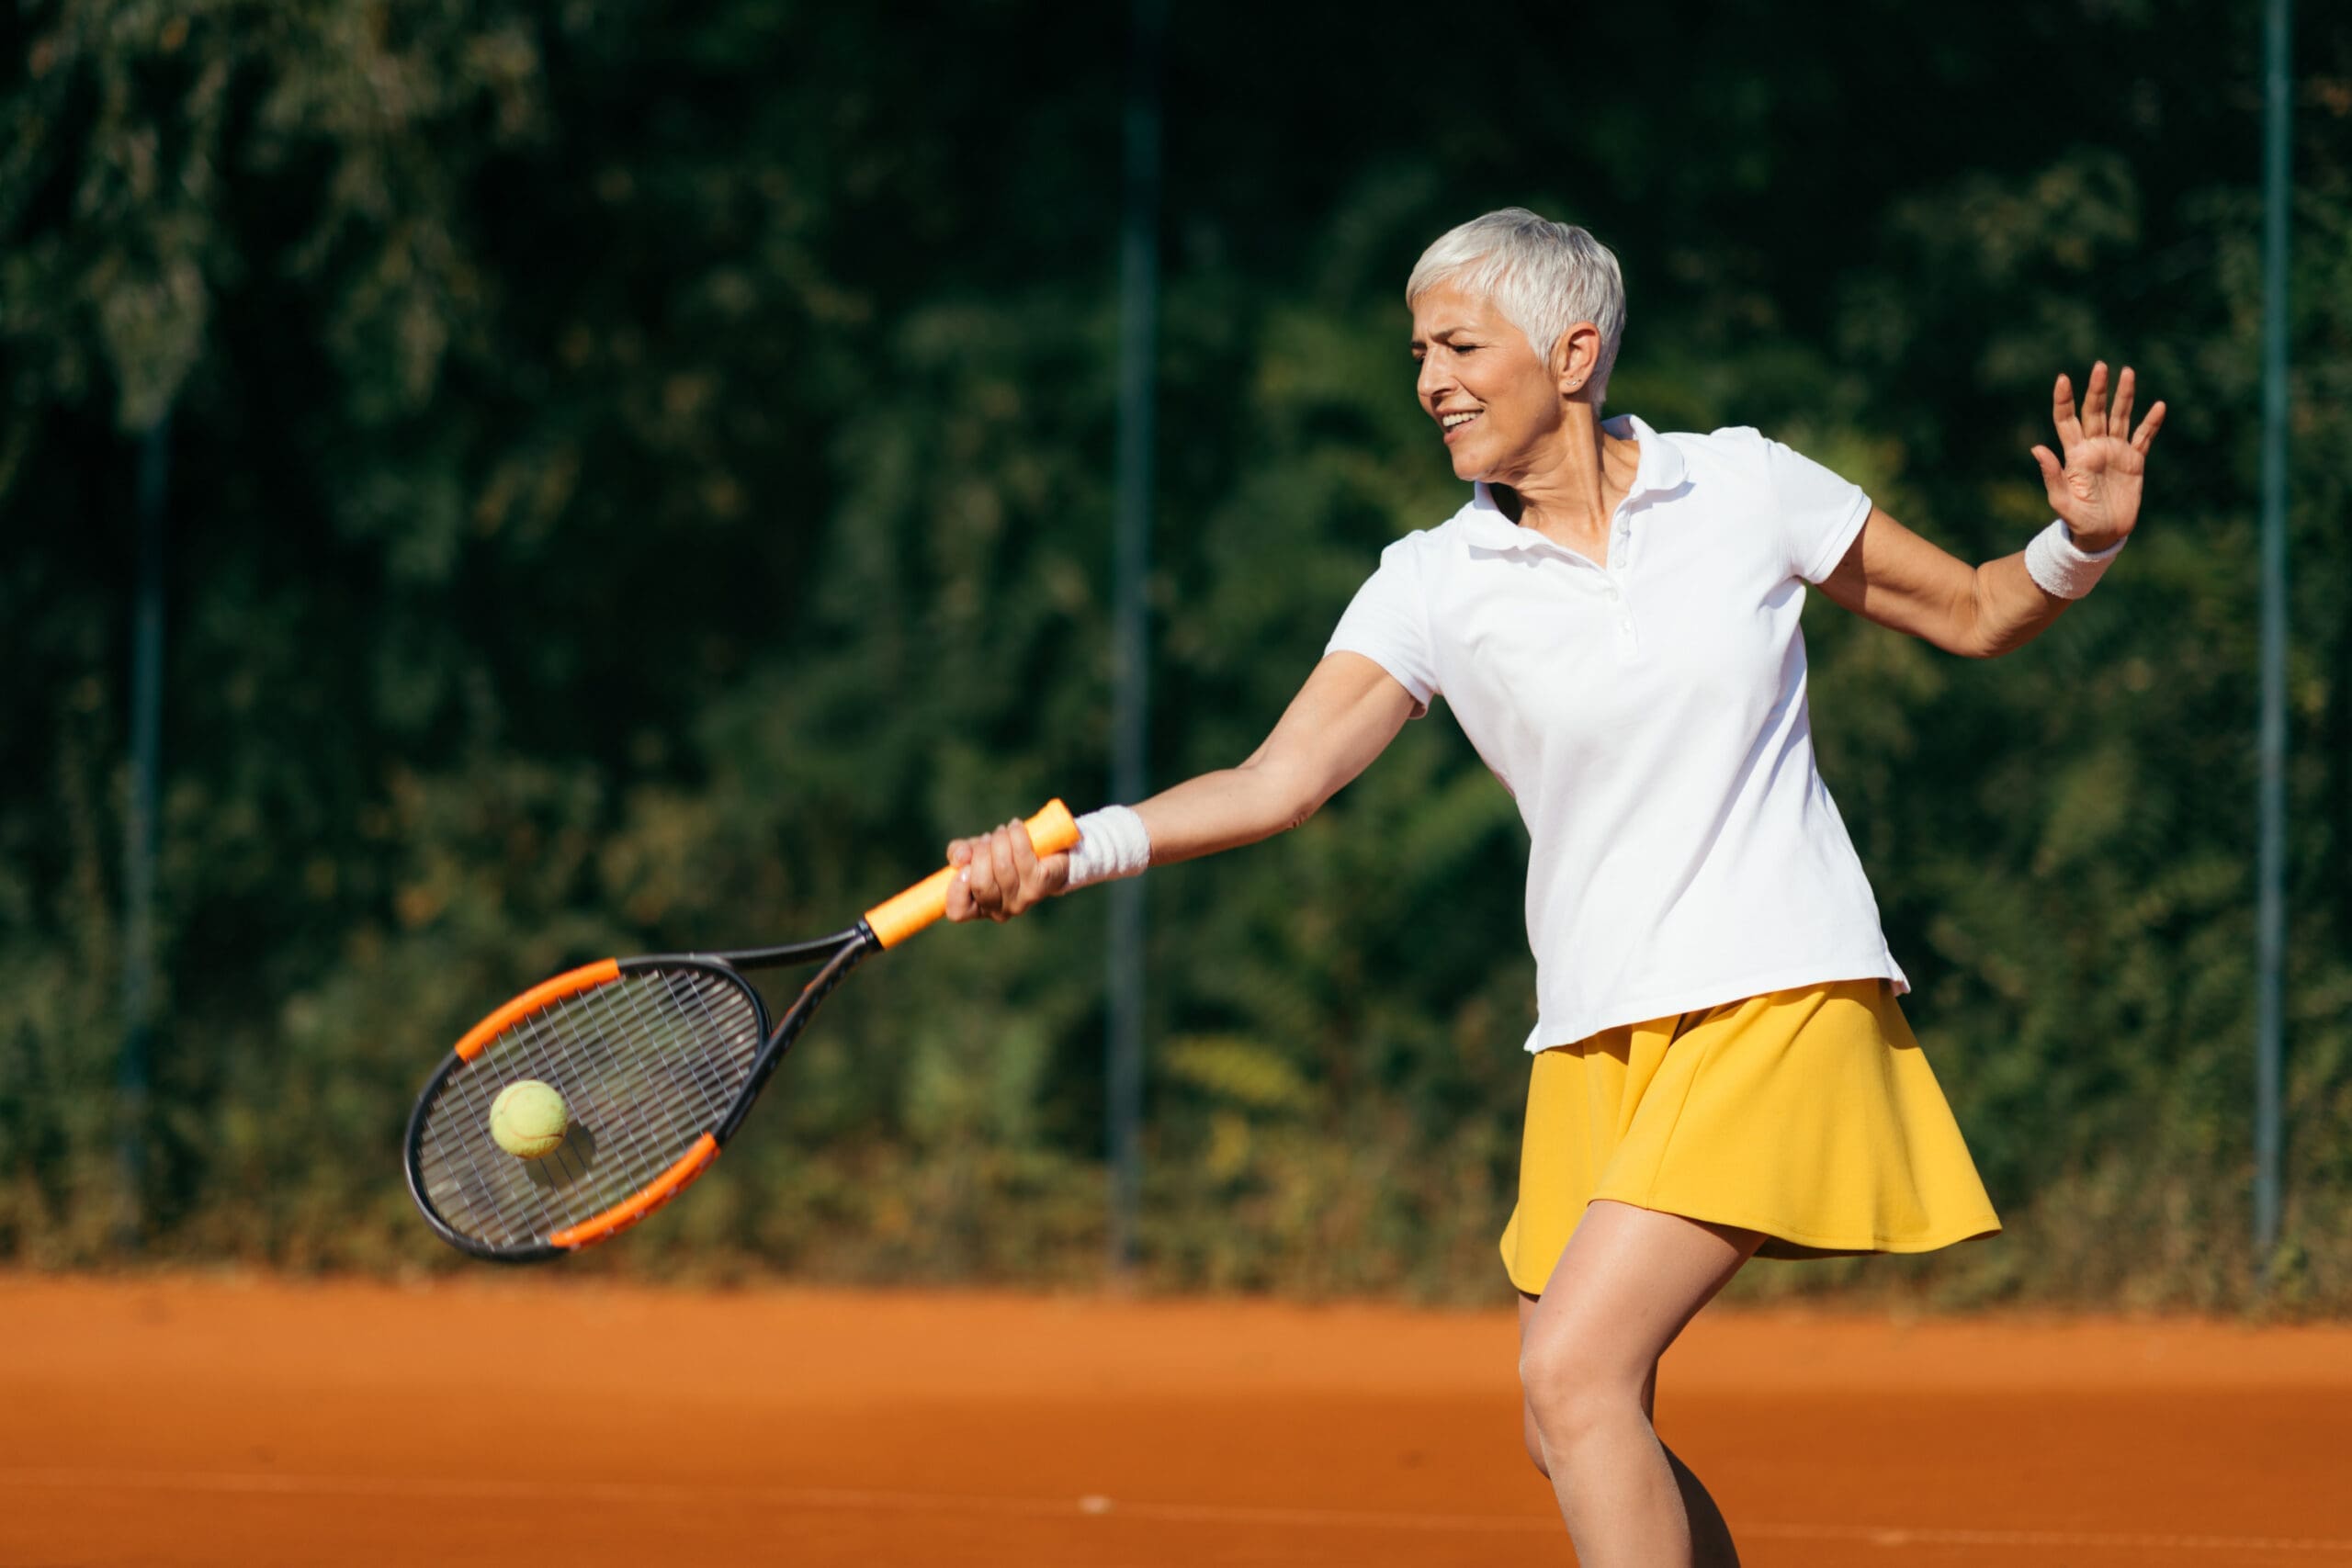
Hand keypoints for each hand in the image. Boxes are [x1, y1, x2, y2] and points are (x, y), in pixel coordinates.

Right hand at [943, 819, 1069, 922]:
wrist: (1048, 854)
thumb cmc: (1003, 856)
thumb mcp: (974, 852)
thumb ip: (958, 853)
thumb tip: (961, 857)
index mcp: (979, 908)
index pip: (958, 911)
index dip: (957, 888)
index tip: (964, 866)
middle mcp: (1000, 911)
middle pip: (982, 884)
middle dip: (981, 853)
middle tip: (987, 839)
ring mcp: (1022, 901)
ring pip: (1002, 867)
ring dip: (999, 840)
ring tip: (1002, 831)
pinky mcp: (1040, 885)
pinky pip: (1023, 856)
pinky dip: (1016, 836)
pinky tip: (1016, 827)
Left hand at [2030, 362, 2165, 552]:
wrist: (2102, 535)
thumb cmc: (2078, 521)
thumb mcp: (2062, 501)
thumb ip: (2052, 475)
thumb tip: (2036, 448)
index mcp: (2075, 454)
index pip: (2067, 420)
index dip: (2064, 400)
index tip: (2063, 379)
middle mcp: (2094, 447)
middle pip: (2096, 412)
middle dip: (2098, 390)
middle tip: (2101, 366)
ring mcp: (2115, 452)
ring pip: (2120, 417)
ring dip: (2124, 396)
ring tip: (2128, 372)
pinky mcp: (2134, 461)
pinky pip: (2144, 438)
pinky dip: (2151, 423)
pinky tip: (2158, 406)